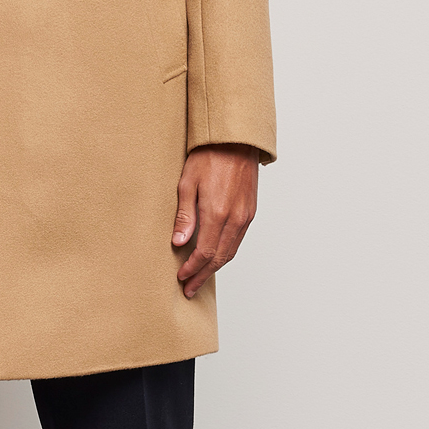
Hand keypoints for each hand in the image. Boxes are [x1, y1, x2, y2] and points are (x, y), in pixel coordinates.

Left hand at [172, 143, 258, 297]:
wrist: (235, 140)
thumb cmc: (208, 156)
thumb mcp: (187, 183)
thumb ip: (185, 215)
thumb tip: (179, 243)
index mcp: (217, 213)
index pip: (204, 252)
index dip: (192, 268)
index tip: (181, 277)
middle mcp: (235, 219)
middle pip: (219, 258)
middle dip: (203, 275)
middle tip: (190, 288)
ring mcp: (245, 216)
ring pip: (231, 251)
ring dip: (215, 267)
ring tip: (200, 278)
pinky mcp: (250, 211)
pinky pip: (238, 240)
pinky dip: (226, 253)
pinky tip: (216, 256)